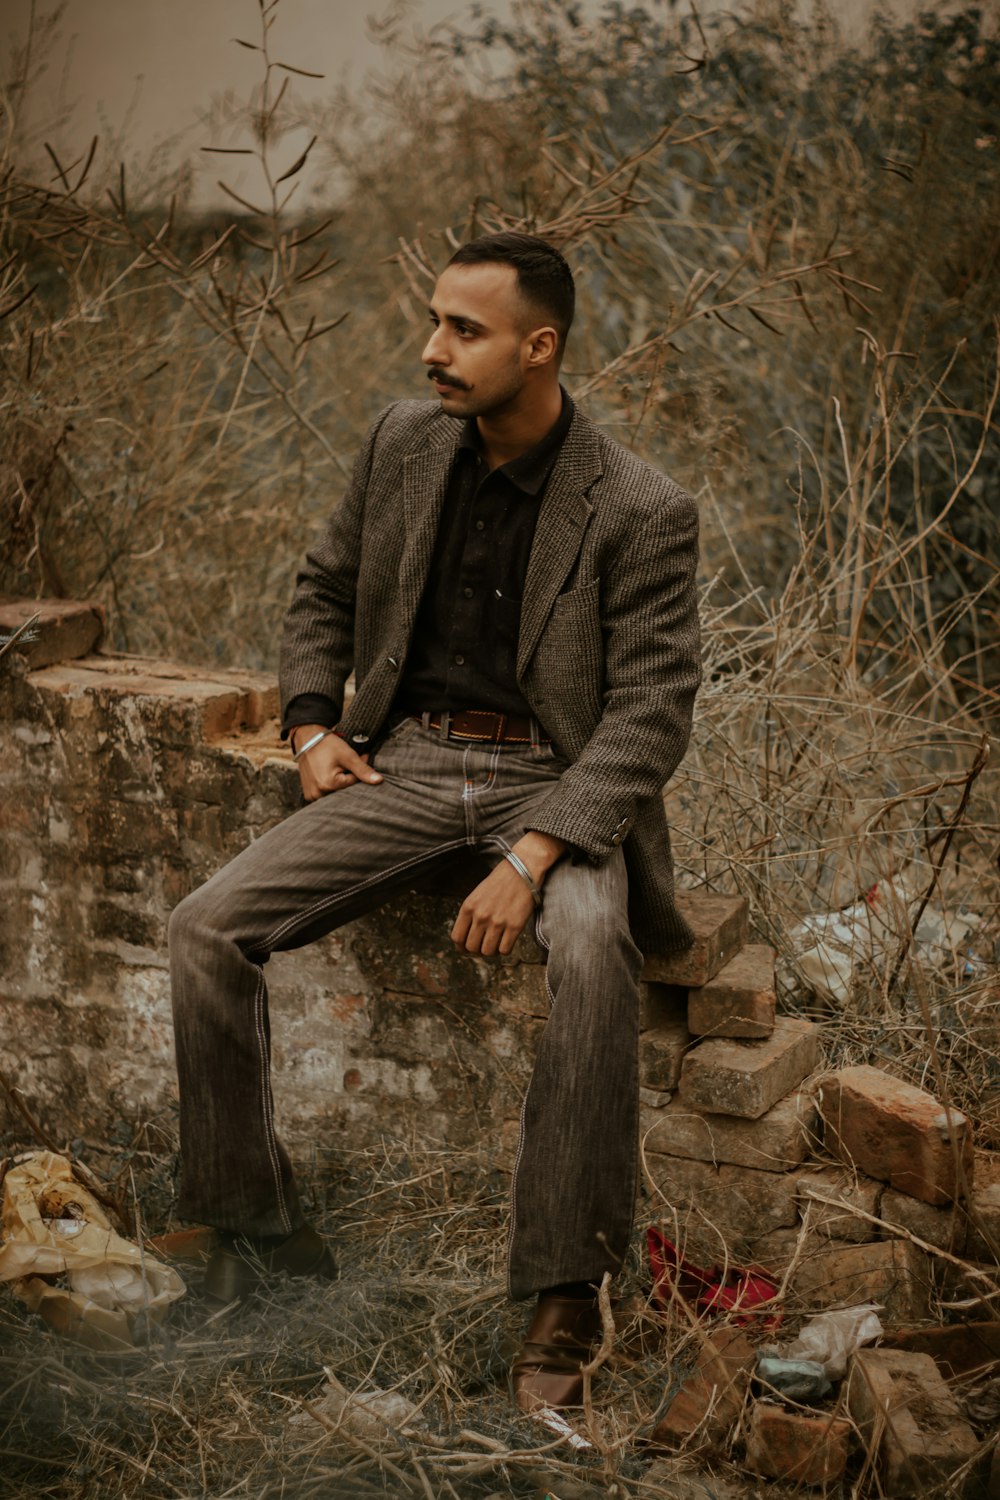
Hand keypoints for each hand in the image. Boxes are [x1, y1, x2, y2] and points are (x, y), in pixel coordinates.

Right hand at [291, 724, 382, 801]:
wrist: (307, 739)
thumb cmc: (328, 745)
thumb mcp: (348, 756)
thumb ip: (363, 770)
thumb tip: (379, 780)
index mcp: (329, 784)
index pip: (354, 783)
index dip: (357, 770)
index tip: (358, 757)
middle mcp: (319, 793)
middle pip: (344, 791)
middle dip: (348, 778)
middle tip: (344, 763)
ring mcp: (312, 795)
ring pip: (335, 793)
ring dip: (338, 783)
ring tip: (334, 768)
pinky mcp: (309, 794)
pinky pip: (325, 794)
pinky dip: (329, 787)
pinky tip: (326, 774)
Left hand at [451, 832, 564, 955]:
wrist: (522, 870)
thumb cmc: (500, 882)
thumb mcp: (477, 895)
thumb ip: (470, 915)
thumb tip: (466, 939)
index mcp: (468, 907)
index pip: (457, 937)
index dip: (461, 947)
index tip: (467, 948)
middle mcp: (481, 916)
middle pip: (471, 947)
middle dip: (477, 950)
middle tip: (484, 945)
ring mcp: (498, 922)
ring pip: (487, 952)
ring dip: (491, 951)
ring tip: (496, 943)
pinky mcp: (515, 926)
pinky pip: (505, 950)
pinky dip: (505, 950)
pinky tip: (507, 940)